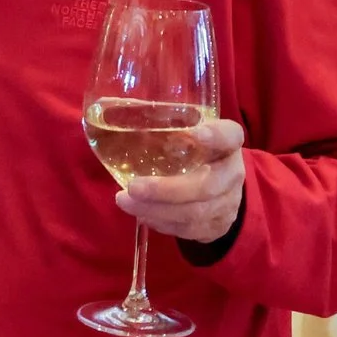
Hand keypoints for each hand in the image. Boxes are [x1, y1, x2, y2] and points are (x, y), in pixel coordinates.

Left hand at [116, 119, 245, 244]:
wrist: (219, 187)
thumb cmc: (190, 153)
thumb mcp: (181, 134)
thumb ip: (157, 122)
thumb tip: (105, 107)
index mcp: (226, 143)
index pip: (229, 135)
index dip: (216, 136)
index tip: (195, 133)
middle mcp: (232, 172)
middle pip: (207, 185)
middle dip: (167, 190)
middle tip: (133, 187)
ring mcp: (228, 202)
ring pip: (195, 212)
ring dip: (157, 210)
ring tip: (125, 201)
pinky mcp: (217, 225)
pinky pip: (189, 229)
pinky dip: (162, 223)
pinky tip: (142, 214)